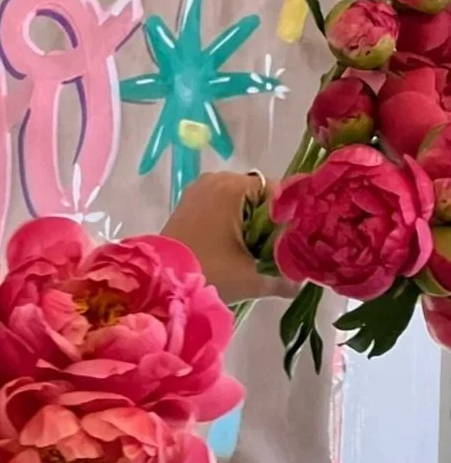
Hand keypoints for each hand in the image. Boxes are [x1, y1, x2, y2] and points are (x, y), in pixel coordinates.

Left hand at [161, 171, 295, 304]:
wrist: (158, 283)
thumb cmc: (207, 273)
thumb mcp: (250, 278)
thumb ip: (283, 278)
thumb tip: (303, 283)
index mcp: (234, 187)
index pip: (279, 192)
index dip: (291, 217)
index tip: (294, 243)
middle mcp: (216, 179)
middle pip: (260, 196)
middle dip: (270, 223)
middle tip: (277, 252)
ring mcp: (199, 190)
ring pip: (241, 203)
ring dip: (251, 225)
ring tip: (256, 254)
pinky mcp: (188, 204)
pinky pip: (221, 207)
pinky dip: (232, 224)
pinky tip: (235, 250)